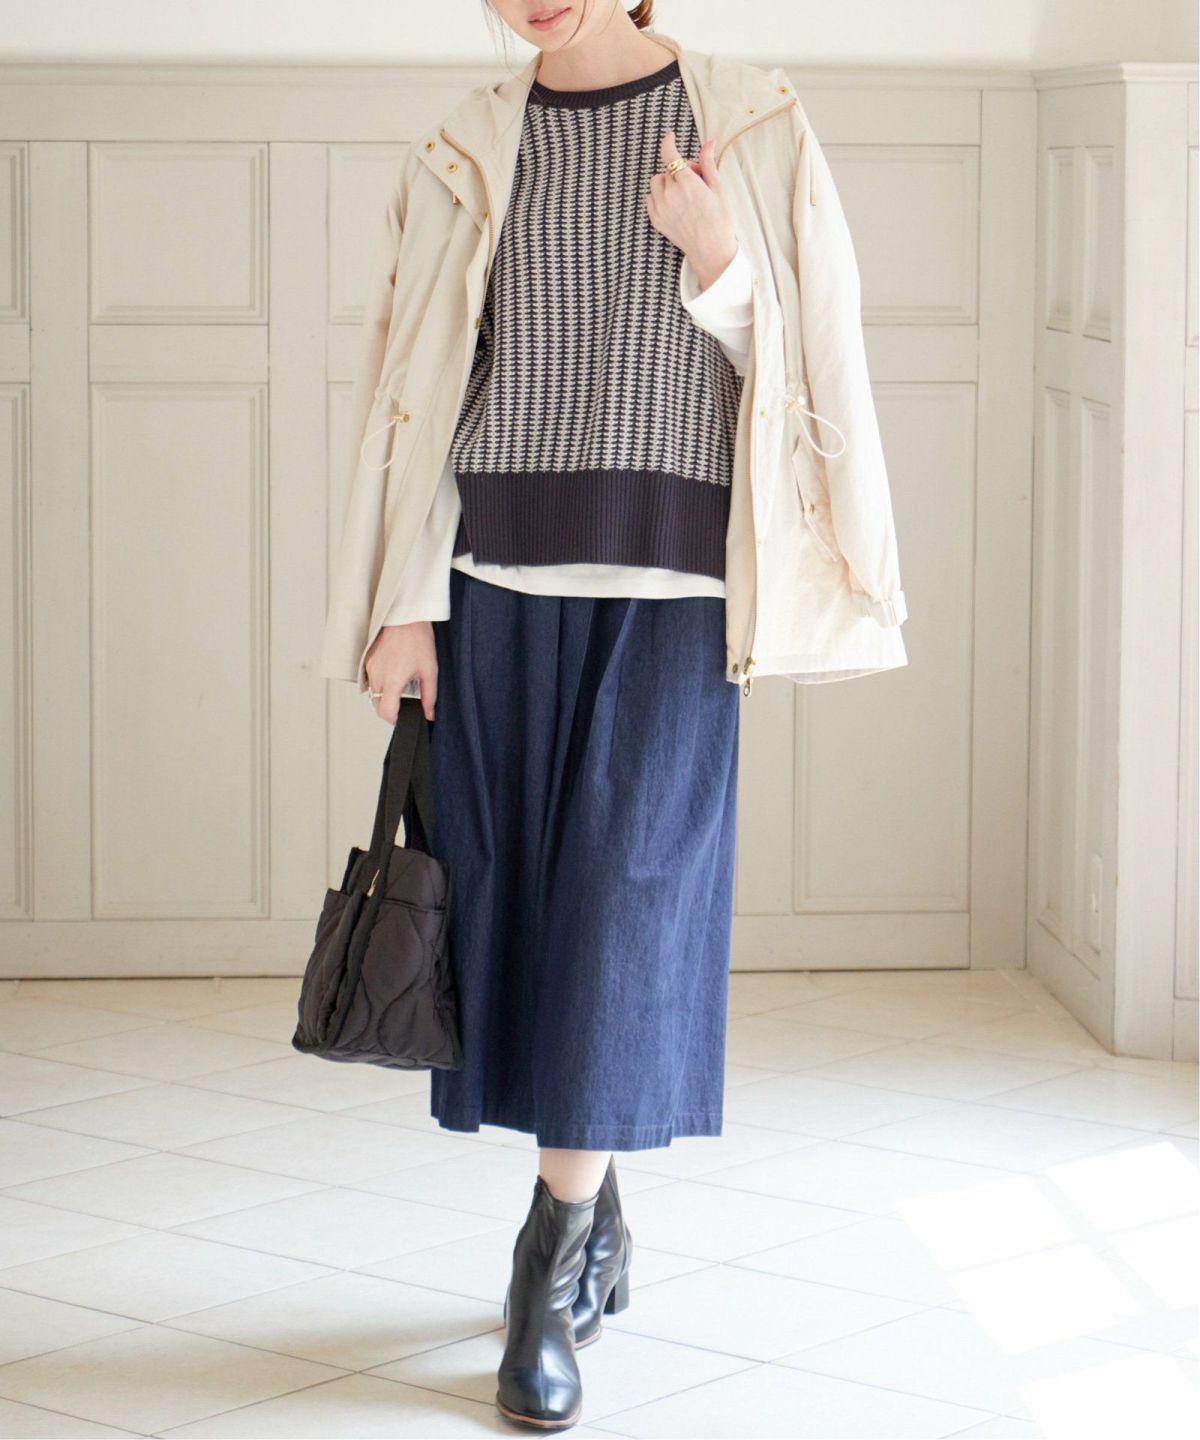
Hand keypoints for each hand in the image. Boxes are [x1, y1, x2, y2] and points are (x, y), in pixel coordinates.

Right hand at [365, 621, 437, 724]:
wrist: (405, 617)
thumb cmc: (417, 639)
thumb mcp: (429, 671)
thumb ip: (429, 697)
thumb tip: (429, 714)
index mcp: (393, 680)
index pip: (386, 712)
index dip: (394, 720)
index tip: (402, 719)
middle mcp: (378, 676)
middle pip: (377, 706)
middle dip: (388, 711)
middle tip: (402, 707)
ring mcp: (370, 668)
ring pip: (372, 694)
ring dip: (383, 698)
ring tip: (399, 689)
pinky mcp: (367, 661)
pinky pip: (370, 681)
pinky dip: (379, 685)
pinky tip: (392, 676)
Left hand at [645, 129, 737, 290]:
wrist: (711, 252)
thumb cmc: (719, 222)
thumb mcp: (718, 189)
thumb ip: (708, 164)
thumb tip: (708, 143)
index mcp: (687, 184)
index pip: (670, 155)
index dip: (669, 142)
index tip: (670, 136)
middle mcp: (670, 195)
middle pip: (668, 170)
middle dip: (681, 170)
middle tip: (697, 181)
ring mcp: (661, 208)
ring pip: (657, 183)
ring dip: (668, 183)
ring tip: (685, 194)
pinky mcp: (656, 220)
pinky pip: (651, 199)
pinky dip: (660, 197)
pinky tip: (676, 205)